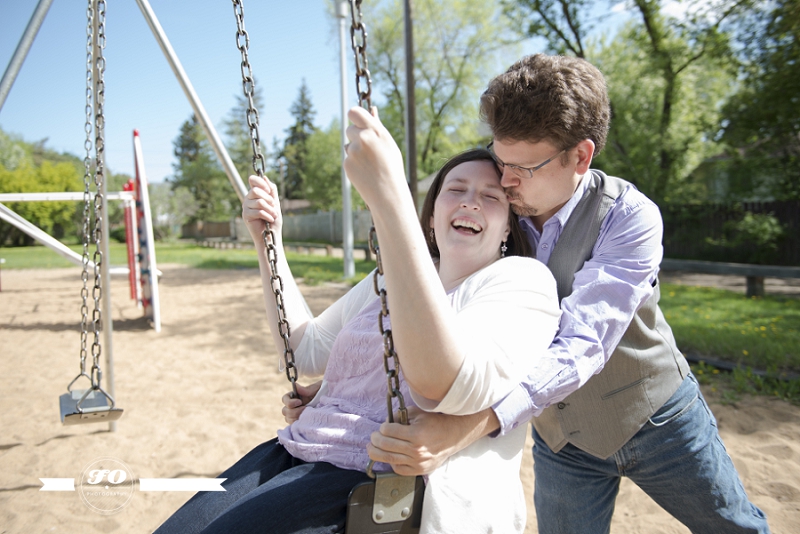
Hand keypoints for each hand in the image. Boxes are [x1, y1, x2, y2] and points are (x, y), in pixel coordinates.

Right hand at [242, 174, 281, 245]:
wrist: (271, 235)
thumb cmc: (273, 219)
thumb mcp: (275, 202)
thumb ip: (271, 190)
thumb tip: (264, 177)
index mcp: (254, 194)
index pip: (252, 180)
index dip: (261, 182)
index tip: (269, 191)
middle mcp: (248, 199)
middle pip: (256, 190)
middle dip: (269, 199)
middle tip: (274, 207)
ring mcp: (245, 207)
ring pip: (259, 202)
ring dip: (270, 209)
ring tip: (273, 215)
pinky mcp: (245, 216)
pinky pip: (259, 212)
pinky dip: (268, 216)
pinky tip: (270, 220)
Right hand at [281, 380, 322, 424]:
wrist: (332, 401)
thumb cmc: (324, 391)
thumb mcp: (316, 389)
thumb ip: (306, 390)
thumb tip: (296, 386)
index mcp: (295, 396)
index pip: (284, 399)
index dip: (289, 402)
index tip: (299, 401)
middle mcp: (293, 406)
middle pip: (285, 411)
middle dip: (294, 411)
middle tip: (306, 409)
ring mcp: (296, 415)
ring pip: (288, 419)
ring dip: (296, 418)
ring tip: (308, 416)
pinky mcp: (301, 423)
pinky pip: (295, 426)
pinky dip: (298, 425)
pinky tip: (306, 422)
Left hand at [343, 106, 405, 208]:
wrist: (388, 193)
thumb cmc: (392, 167)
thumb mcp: (388, 144)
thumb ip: (377, 127)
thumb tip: (371, 110)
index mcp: (375, 131)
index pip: (354, 112)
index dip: (354, 116)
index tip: (355, 120)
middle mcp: (363, 139)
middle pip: (349, 129)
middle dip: (355, 136)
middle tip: (368, 150)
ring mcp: (353, 152)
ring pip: (348, 145)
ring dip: (355, 151)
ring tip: (370, 164)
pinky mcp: (347, 164)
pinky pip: (347, 159)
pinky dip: (354, 164)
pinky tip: (365, 172)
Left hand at [367, 407, 496, 475]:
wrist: (453, 436)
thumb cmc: (435, 423)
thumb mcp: (418, 413)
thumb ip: (400, 416)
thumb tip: (386, 423)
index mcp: (416, 434)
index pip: (388, 431)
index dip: (382, 427)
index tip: (383, 426)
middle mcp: (417, 450)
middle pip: (385, 446)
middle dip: (375, 440)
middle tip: (373, 437)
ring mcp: (418, 462)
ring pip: (388, 459)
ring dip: (376, 452)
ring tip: (372, 447)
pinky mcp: (419, 470)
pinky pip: (398, 469)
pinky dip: (390, 462)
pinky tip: (390, 455)